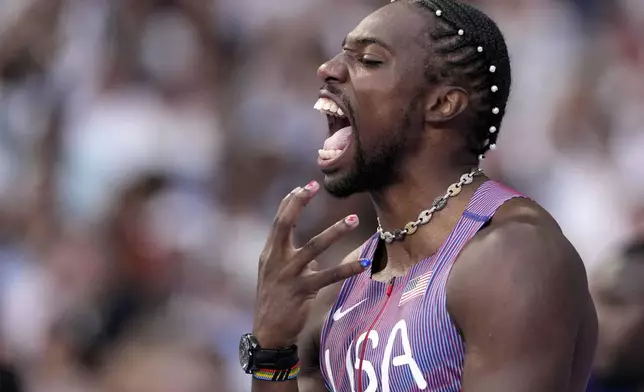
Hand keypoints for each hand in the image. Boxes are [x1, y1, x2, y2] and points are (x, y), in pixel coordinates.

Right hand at [253, 181, 369, 347]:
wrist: (268, 333)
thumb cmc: (274, 301)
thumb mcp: (277, 275)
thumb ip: (293, 260)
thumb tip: (315, 255)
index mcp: (270, 254)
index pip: (278, 221)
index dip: (290, 202)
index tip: (305, 186)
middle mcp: (275, 260)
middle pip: (284, 224)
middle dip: (298, 203)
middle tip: (314, 186)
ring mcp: (287, 275)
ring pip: (313, 248)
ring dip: (334, 231)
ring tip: (353, 218)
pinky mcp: (301, 291)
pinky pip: (328, 276)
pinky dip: (348, 269)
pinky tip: (364, 263)